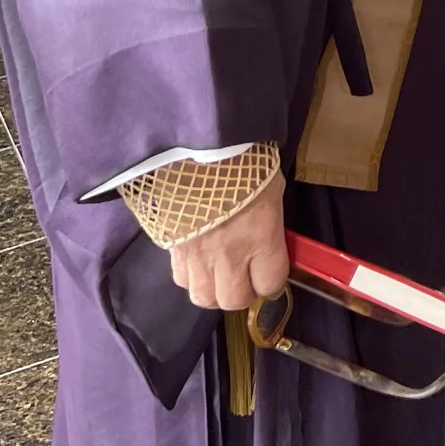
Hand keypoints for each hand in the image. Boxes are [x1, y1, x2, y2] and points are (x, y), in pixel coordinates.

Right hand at [168, 171, 288, 310]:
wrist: (197, 145)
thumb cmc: (244, 160)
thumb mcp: (271, 189)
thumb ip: (271, 223)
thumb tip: (269, 242)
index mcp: (262, 236)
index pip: (271, 284)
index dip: (271, 281)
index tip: (269, 272)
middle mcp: (230, 254)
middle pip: (235, 300)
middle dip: (242, 292)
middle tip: (244, 276)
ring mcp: (198, 255)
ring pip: (204, 298)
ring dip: (214, 290)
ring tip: (218, 272)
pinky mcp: (172, 248)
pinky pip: (181, 279)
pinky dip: (191, 276)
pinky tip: (197, 259)